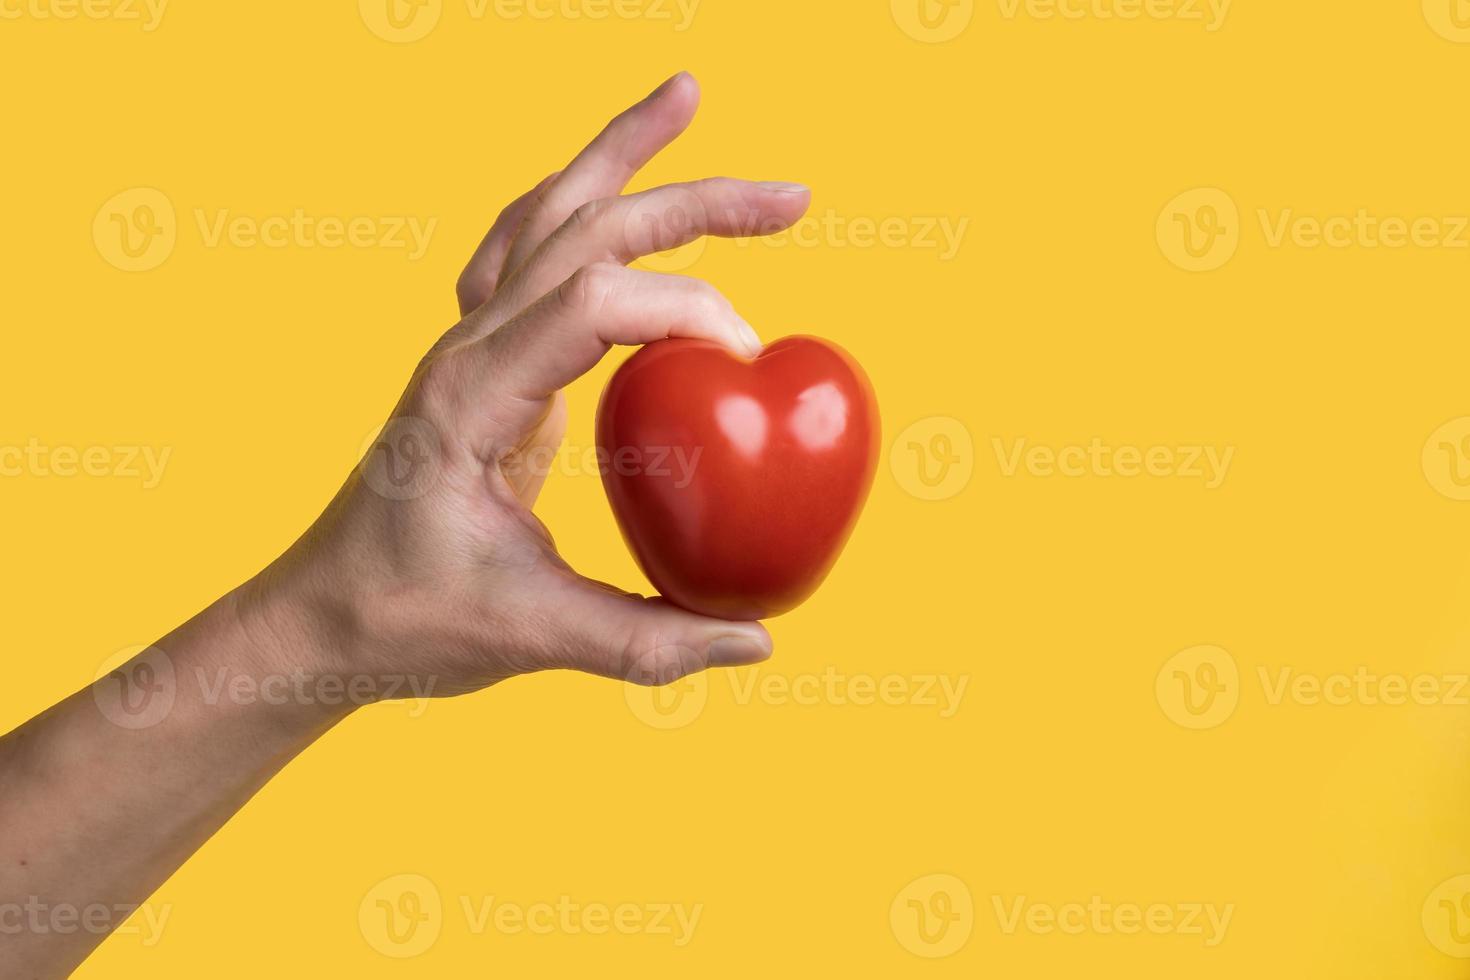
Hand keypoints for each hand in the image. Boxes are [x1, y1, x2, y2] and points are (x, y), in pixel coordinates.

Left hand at [239, 72, 811, 695]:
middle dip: (692, 201)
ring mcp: (464, 344)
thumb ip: (645, 642)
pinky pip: (528, 249)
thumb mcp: (528, 637)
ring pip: (546, 213)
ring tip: (687, 97)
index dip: (685, 311)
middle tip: (794, 198)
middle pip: (582, 229)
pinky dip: (579, 202)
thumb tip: (757, 642)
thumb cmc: (405, 622)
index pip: (589, 305)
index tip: (748, 363)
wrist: (320, 615)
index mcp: (467, 399)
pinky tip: (615, 185)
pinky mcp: (481, 358)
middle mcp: (462, 349)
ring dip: (621, 155)